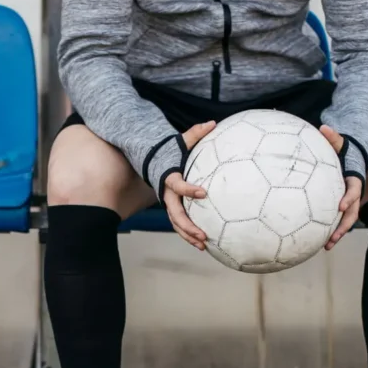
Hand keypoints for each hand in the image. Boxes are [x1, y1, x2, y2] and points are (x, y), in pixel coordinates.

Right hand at [164, 120, 216, 249]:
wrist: (154, 160)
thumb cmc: (170, 151)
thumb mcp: (181, 141)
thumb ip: (196, 133)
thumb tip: (213, 123)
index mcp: (169, 178)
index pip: (178, 185)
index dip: (189, 189)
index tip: (204, 192)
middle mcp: (166, 194)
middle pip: (176, 214)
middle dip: (189, 226)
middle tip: (203, 235)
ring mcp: (168, 204)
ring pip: (176, 224)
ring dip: (189, 235)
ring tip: (203, 245)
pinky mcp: (172, 209)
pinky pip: (179, 224)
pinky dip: (188, 235)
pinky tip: (202, 244)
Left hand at [319, 125, 362, 250]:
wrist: (351, 157)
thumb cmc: (343, 150)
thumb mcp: (340, 143)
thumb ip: (333, 138)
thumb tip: (323, 128)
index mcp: (354, 179)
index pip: (354, 190)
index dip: (349, 198)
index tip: (340, 206)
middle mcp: (353, 193)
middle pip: (352, 212)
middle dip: (344, 226)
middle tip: (333, 238)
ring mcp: (349, 201)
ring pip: (346, 220)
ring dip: (338, 233)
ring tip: (326, 246)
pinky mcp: (342, 205)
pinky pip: (337, 219)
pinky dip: (330, 229)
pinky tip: (318, 241)